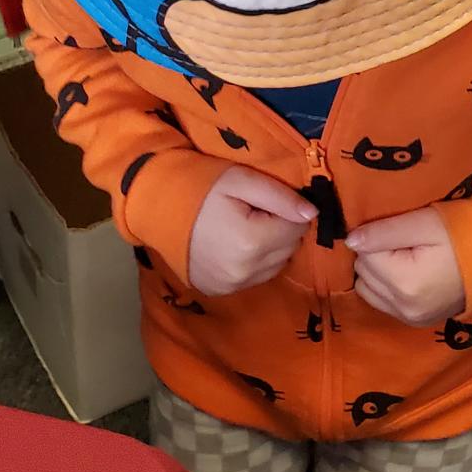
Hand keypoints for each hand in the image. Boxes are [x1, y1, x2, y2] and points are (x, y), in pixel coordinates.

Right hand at [189, 166, 316, 296]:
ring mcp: (232, 285)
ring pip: (276, 265)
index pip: (297, 227)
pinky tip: (238, 244)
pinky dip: (256, 262)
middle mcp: (245, 270)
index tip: (269, 200)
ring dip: (272, 247)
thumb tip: (312, 213)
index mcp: (252, 241)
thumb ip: (280, 196)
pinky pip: (257, 277)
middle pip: (289, 248)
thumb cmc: (202, 187)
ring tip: (248, 226)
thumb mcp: (242, 180)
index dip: (288, 210)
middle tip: (257, 210)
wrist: (159, 207)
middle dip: (282, 228)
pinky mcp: (222, 291)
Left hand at [347, 208, 464, 326]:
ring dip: (379, 272)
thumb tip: (350, 240)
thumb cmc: (463, 233)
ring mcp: (411, 318)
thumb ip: (383, 231)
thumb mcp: (423, 223)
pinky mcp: (417, 321)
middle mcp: (404, 308)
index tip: (402, 230)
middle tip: (407, 242)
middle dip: (377, 254)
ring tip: (406, 257)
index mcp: (404, 283)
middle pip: (364, 273)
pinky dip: (387, 287)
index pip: (363, 254)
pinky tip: (408, 273)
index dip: (379, 236)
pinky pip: (383, 302)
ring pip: (368, 289)